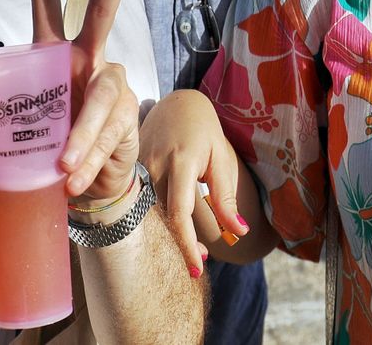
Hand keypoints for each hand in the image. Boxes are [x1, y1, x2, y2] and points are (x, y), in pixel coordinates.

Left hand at [0, 0, 142, 204]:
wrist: (86, 188)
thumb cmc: (46, 149)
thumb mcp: (6, 143)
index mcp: (53, 54)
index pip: (47, 0)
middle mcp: (86, 59)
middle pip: (102, 10)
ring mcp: (110, 85)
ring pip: (100, 96)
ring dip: (80, 134)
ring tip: (62, 166)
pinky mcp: (126, 117)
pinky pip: (107, 135)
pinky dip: (88, 159)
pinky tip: (73, 179)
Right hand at [140, 89, 249, 273]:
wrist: (177, 104)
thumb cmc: (204, 132)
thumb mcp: (221, 160)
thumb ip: (226, 197)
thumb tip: (240, 232)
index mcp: (182, 162)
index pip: (180, 213)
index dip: (187, 244)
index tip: (198, 268)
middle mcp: (155, 165)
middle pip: (162, 218)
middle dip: (181, 244)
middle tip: (201, 258)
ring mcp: (139, 166)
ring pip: (150, 214)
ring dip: (170, 233)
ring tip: (193, 244)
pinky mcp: (130, 168)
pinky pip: (141, 202)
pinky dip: (158, 218)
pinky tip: (173, 224)